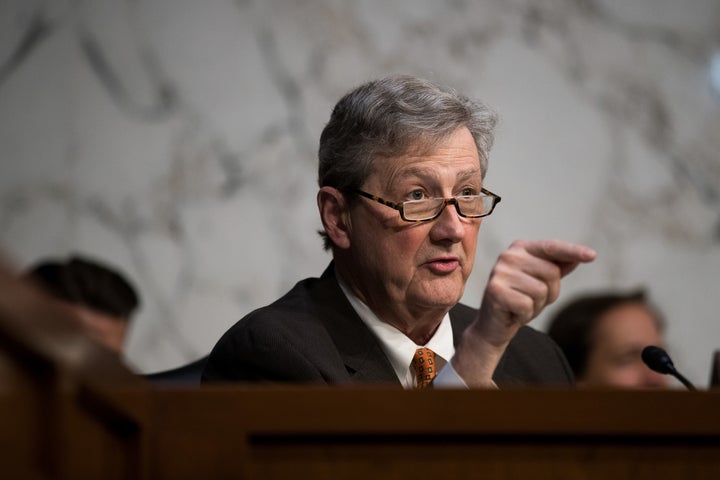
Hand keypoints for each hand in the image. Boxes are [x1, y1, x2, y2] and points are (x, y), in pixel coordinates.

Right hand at [452, 239, 595, 386]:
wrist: (494, 325)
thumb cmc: (520, 300)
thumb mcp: (542, 282)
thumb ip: (558, 267)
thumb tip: (578, 257)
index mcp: (520, 248)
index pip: (551, 247)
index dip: (573, 251)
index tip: (592, 256)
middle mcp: (508, 256)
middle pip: (551, 272)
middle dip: (550, 292)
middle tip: (531, 299)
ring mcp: (500, 272)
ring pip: (541, 291)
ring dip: (537, 305)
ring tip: (521, 305)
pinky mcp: (495, 291)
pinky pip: (528, 305)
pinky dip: (525, 315)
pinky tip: (514, 313)